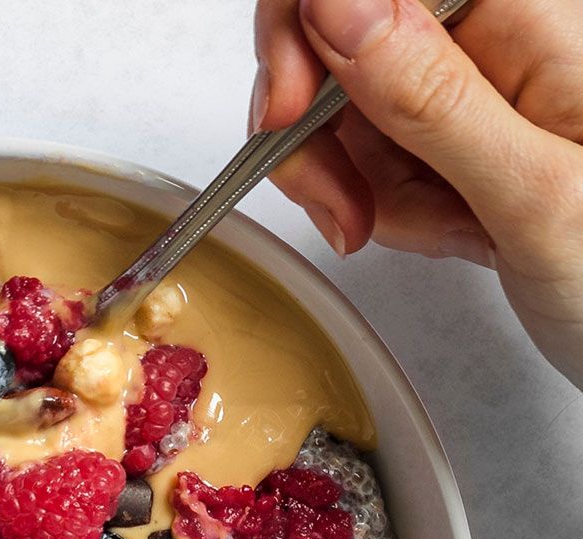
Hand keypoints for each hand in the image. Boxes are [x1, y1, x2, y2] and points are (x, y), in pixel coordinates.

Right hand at [251, 0, 582, 385]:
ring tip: (431, 228)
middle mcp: (489, 38)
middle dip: (314, 123)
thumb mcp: (532, 188)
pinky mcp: (446, 139)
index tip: (289, 111)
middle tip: (340, 199)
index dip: (304, 29)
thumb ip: (429, 96)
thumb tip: (335, 3)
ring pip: (337, 108)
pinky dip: (377, 206)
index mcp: (526, 15)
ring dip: (352, 182)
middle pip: (333, 36)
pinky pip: (365, 159)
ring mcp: (464, 91)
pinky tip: (441, 232)